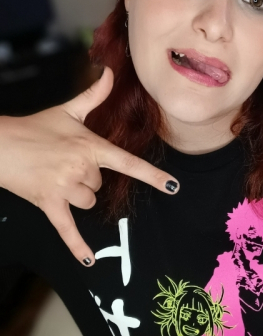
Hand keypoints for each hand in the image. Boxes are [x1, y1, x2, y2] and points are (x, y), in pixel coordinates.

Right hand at [0, 67, 179, 264]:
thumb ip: (94, 94)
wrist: (0, 144)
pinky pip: (67, 230)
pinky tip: (90, 263)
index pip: (128, 163)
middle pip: (101, 184)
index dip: (152, 176)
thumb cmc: (36, 127)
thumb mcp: (68, 111)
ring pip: (89, 201)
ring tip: (57, 176)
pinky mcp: (50, 204)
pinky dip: (78, 247)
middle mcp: (81, 168)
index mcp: (91, 146)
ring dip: (79, 194)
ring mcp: (65, 188)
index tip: (173, 187)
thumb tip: (110, 72)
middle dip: (88, 176)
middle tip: (65, 162)